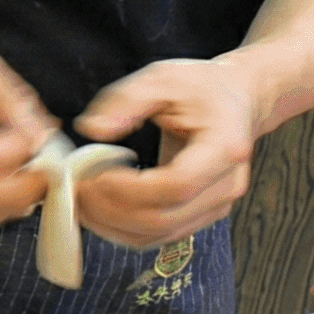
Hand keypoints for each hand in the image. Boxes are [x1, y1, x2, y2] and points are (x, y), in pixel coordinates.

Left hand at [72, 57, 259, 248]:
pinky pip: (159, 235)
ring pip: (159, 234)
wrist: (237, 100)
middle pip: (165, 217)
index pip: (177, 185)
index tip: (93, 176)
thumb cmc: (201, 88)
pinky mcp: (201, 215)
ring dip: (113, 225)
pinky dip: (124, 229)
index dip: (130, 189)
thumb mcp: (161, 78)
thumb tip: (92, 129)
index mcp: (224, 147)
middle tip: (76, 189)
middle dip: (112, 209)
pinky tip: (99, 210)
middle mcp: (227, 185)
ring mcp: (217, 206)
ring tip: (80, 200)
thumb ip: (125, 101)